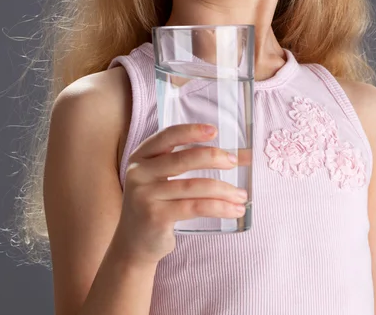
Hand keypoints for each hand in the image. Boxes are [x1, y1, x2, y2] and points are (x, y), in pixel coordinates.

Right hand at [115, 123, 247, 264]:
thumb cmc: (157, 205)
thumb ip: (187, 163)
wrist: (134, 244)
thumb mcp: (161, 179)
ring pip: (194, 186)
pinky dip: (219, 207)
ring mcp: (145, 196)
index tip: (214, 131)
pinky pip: (195, 207)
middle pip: (183, 159)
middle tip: (234, 162)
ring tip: (242, 195)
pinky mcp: (156, 217)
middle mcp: (139, 173)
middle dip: (213, 157)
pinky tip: (235, 210)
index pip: (167, 136)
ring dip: (224, 190)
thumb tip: (239, 155)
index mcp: (141, 157)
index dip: (191, 131)